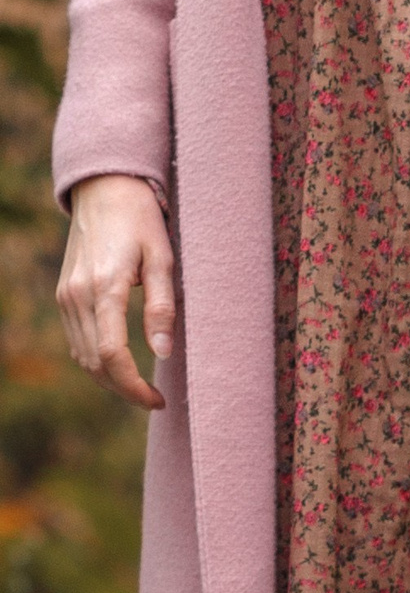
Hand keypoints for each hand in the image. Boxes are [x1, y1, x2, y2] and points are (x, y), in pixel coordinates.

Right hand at [57, 174, 174, 409]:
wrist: (105, 192)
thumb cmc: (141, 223)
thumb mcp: (163, 260)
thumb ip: (163, 307)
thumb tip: (163, 353)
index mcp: (104, 287)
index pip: (113, 354)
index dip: (134, 386)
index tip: (158, 400)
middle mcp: (77, 295)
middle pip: (95, 362)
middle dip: (124, 389)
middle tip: (154, 400)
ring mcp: (66, 295)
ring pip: (82, 355)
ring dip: (109, 379)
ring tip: (141, 388)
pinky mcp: (64, 293)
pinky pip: (76, 340)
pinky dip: (95, 360)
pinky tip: (120, 366)